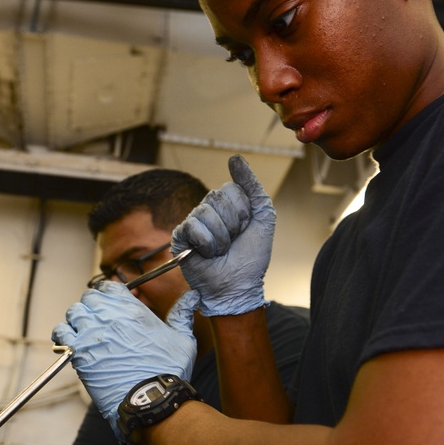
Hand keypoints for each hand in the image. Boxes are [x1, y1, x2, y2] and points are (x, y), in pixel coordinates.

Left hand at [52, 282, 197, 433]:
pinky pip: (61, 332)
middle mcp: (109, 316)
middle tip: (98, 320)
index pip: (111, 287)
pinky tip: (70, 342)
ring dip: (78, 318)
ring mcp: (91, 333)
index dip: (109, 294)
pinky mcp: (79, 352)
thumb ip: (182, 314)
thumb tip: (192, 297)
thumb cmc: (168, 372)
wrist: (150, 399)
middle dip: (93, 305)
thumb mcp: (183, 339)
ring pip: (74, 311)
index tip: (110, 304)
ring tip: (85, 331)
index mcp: (132, 309)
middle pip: (90, 297)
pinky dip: (63, 334)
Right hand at [172, 155, 273, 315]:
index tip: (245, 229)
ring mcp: (193, 222)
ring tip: (221, 251)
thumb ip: (253, 186)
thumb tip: (235, 158)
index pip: (231, 188)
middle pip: (217, 196)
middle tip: (233, 241)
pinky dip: (206, 244)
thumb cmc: (251, 257)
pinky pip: (192, 227)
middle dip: (232, 223)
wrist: (239, 285)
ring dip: (220, 237)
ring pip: (205, 212)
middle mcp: (208, 210)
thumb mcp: (263, 217)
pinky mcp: (180, 237)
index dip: (243, 211)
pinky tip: (207, 254)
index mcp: (227, 204)